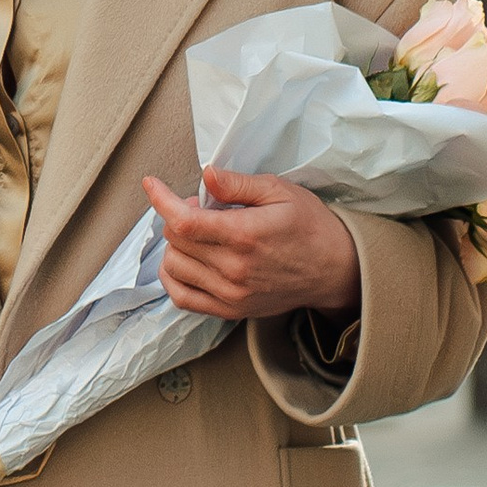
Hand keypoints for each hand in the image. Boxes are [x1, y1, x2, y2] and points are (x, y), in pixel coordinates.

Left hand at [144, 166, 361, 322]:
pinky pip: (183, 298)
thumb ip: (239, 184)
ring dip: (176, 245)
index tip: (152, 184)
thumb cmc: (310, 226)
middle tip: (201, 208)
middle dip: (177, 216)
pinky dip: (173, 277)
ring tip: (199, 234)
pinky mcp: (231, 310)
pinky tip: (185, 260)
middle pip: (176, 241)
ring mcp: (231, 294)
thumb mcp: (280, 191)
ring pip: (174, 267)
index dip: (161, 200)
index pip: (184, 222)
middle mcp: (235, 269)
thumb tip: (206, 175)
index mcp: (246, 235)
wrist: (335, 270)